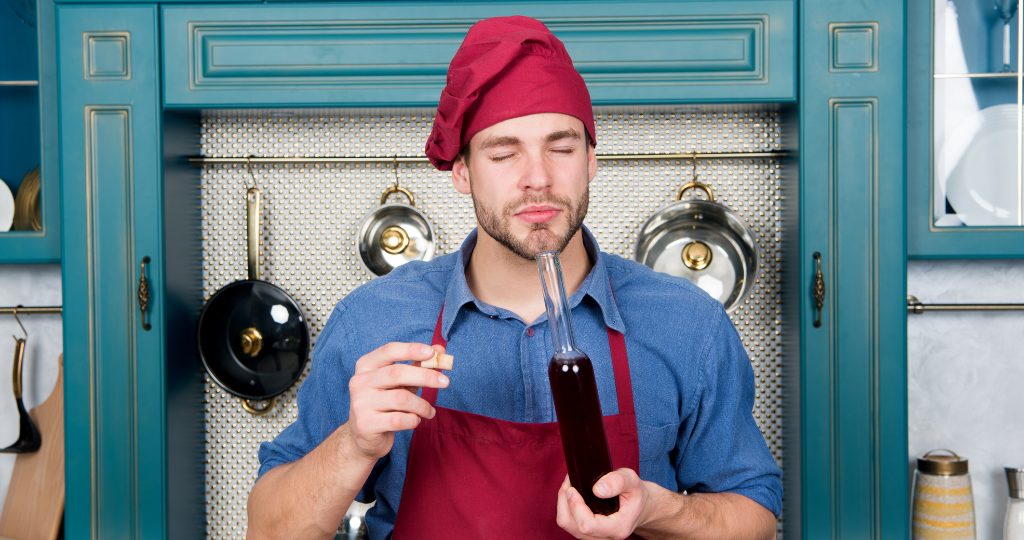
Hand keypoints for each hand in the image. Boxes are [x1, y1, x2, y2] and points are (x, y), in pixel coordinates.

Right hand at [346, 342, 448, 461]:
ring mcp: (360, 403)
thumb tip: (441, 350)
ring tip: (429, 411)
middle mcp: (359, 382)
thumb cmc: (386, 403)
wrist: (365, 436)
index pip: (389, 350)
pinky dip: (413, 420)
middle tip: (445, 382)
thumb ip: (418, 365)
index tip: (432, 352)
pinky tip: (415, 420)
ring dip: (422, 405)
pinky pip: (399, 419)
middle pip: (397, 373)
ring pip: (401, 398)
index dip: (411, 349)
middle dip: (425, 376)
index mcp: (366, 366)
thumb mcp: (400, 382)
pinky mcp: (365, 425)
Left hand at [556, 469, 651, 539]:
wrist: (638, 506)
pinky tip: (572, 495)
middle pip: (573, 526)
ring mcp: (595, 537)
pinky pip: (568, 523)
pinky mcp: (587, 533)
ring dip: (563, 503)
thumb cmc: (634, 494)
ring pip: (567, 525)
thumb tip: (598, 489)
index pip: (588, 525)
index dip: (576, 506)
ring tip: (570, 486)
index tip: (572, 488)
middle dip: (565, 502)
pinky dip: (566, 507)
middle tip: (570, 482)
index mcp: (618, 529)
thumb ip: (618, 482)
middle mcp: (605, 538)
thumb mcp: (632, 481)